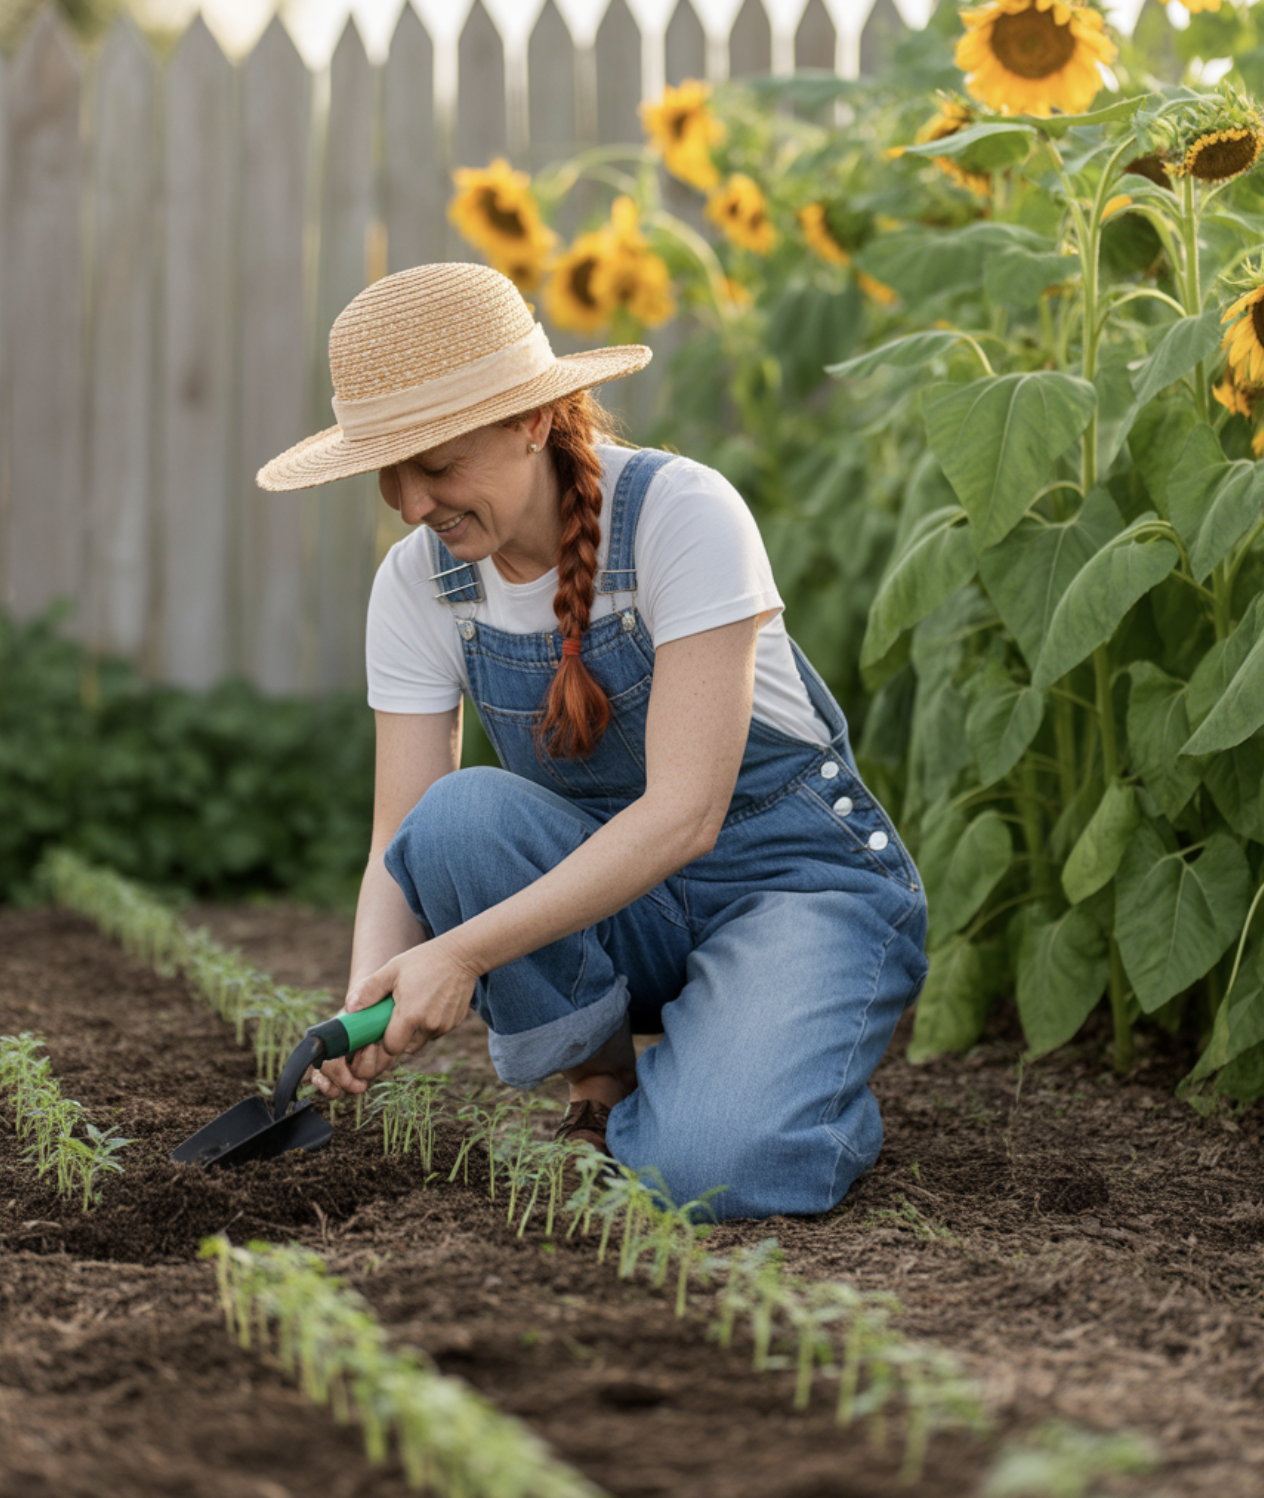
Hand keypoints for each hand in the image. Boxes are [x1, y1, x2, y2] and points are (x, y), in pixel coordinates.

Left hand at [310, 938, 479, 1099]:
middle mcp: (429, 1026)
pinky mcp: (454, 1023)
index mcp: (410, 1016)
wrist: (461, 954)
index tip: (380, 1029)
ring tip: (414, 1004)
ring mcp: (444, 1026)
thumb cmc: (423, 960)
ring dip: (414, 1031)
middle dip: (398, 1037)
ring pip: (422, 1040)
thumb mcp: (392, 970)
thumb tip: (350, 1009)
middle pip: (406, 1047)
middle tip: (396, 1015)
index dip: (382, 1042)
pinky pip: (436, 1032)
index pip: (390, 1048)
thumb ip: (370, 991)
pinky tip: (430, 1003)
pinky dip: (429, 1024)